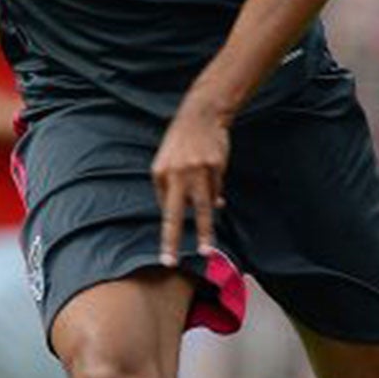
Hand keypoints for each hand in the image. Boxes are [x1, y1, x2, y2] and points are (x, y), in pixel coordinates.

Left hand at [153, 99, 229, 267]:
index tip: (167, 258)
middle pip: (178, 214)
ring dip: (205, 230)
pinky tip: (216, 191)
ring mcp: (199, 170)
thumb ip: (172, 188)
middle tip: (172, 262)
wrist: (201, 115)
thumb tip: (190, 210)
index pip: (165, 211)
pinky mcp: (217, 166)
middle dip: (175, 240)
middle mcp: (177, 174)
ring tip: (207, 250)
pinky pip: (216, 188)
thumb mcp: (166, 163)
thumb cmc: (182, 143)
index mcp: (161, 174)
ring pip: (203, 207)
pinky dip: (215, 193)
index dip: (168, 235)